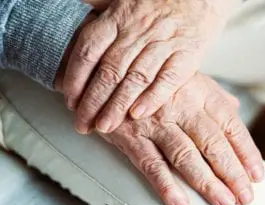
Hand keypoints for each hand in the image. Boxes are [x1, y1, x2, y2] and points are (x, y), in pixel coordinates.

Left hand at [62, 0, 233, 133]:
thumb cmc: (158, 2)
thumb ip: (96, 8)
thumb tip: (73, 12)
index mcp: (118, 18)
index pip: (89, 50)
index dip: (76, 78)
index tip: (70, 101)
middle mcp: (138, 31)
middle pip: (110, 70)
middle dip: (93, 101)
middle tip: (83, 124)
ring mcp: (164, 43)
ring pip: (136, 78)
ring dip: (118, 105)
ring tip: (105, 126)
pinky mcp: (188, 54)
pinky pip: (169, 78)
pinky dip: (153, 97)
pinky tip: (138, 114)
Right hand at [99, 73, 263, 204]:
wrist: (110, 72)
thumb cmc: (154, 78)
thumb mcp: (187, 77)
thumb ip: (212, 95)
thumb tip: (236, 108)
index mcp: (199, 91)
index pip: (231, 124)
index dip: (246, 151)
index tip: (257, 174)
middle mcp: (181, 105)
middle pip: (213, 143)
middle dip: (232, 172)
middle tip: (245, 196)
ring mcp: (155, 121)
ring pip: (186, 155)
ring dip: (206, 182)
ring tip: (223, 202)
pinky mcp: (131, 135)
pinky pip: (150, 163)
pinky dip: (165, 185)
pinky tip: (180, 203)